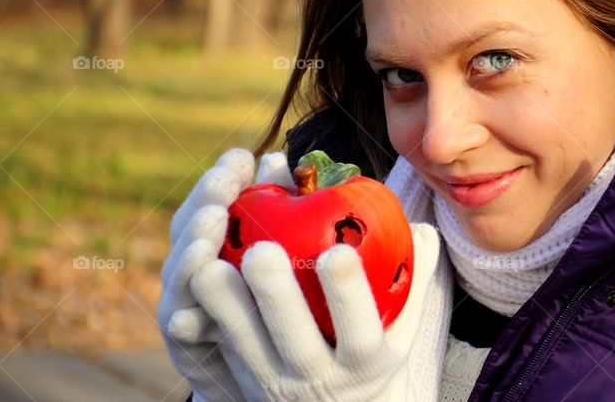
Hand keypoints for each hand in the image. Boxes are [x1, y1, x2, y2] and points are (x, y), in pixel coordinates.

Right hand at [157, 148, 293, 400]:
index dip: (225, 177)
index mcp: (221, 238)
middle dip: (205, 202)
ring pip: (182, 277)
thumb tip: (288, 162)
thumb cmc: (294, 302)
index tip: (243, 157)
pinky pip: (185, 334)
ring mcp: (186, 304)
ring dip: (193, 253)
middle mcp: (197, 267)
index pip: (216, 200)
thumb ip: (287, 211)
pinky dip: (186, 321)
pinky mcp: (189, 348)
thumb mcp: (294, 254)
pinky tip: (190, 314)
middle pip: (191, 229)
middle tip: (225, 183)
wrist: (278, 370)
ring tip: (210, 231)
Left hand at [190, 223, 443, 401]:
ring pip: (245, 348)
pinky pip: (218, 351)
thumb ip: (413, 276)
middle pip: (295, 342)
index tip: (338, 252)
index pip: (360, 333)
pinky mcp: (240, 382)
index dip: (349, 295)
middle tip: (262, 250)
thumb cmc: (373, 350)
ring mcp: (274, 385)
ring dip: (226, 306)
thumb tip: (423, 228)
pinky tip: (191, 280)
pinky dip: (203, 319)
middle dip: (277, 297)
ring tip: (209, 262)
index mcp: (364, 363)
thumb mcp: (402, 327)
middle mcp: (318, 381)